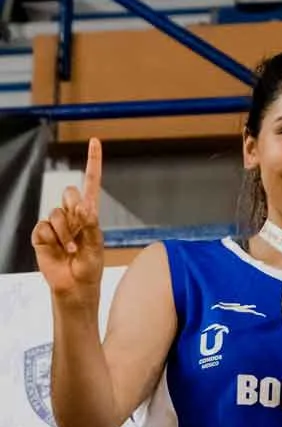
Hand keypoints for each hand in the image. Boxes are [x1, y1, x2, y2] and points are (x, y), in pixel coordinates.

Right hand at [32, 137, 104, 303]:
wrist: (74, 285)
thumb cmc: (90, 267)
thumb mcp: (97, 246)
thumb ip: (90, 225)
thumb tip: (83, 206)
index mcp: (89, 214)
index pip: (91, 183)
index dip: (93, 161)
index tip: (94, 140)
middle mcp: (72, 214)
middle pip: (70, 193)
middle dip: (75, 208)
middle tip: (80, 230)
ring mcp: (55, 223)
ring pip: (57, 213)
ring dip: (66, 234)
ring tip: (72, 250)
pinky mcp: (41, 234)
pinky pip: (43, 227)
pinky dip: (53, 240)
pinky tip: (58, 251)